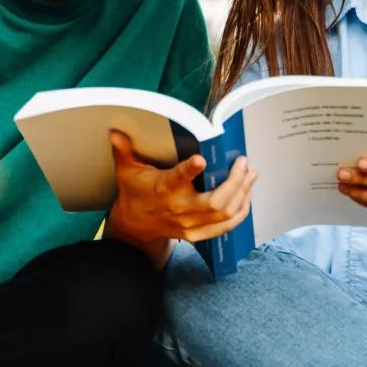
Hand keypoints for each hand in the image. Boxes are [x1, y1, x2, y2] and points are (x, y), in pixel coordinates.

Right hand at [103, 130, 257, 261]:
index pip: (176, 180)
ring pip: (225, 214)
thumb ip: (124, 151)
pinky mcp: (199, 234)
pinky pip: (227, 226)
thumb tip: (115, 133)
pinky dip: (240, 211)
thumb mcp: (127, 171)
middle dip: (235, 182)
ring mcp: (191, 225)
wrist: (135, 227)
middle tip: (244, 163)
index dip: (190, 170)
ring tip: (251, 174)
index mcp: (163, 189)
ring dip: (243, 193)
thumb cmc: (135, 193)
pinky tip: (247, 194)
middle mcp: (179, 209)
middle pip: (215, 202)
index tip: (202, 159)